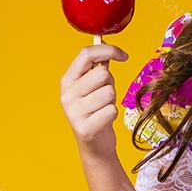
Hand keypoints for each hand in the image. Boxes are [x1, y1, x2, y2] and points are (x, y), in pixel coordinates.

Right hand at [60, 42, 128, 159]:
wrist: (94, 145)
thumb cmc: (96, 111)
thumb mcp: (92, 87)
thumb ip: (97, 68)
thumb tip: (106, 45)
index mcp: (67, 80)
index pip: (86, 54)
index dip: (108, 50)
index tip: (124, 55)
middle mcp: (67, 95)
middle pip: (102, 73)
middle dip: (111, 83)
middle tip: (105, 95)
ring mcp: (74, 112)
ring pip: (109, 92)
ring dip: (112, 100)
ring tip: (103, 108)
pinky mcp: (85, 128)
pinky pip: (112, 110)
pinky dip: (113, 114)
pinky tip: (104, 120)